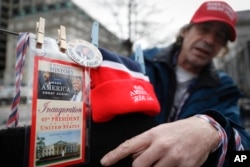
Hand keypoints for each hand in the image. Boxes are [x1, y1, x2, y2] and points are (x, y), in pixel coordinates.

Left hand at [100, 116, 219, 166]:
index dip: (114, 155)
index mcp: (152, 134)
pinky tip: (171, 163)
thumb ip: (145, 144)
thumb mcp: (159, 131)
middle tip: (146, 162)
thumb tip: (132, 157)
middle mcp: (161, 145)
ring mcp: (173, 158)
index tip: (104, 162)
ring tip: (162, 160)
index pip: (128, 145)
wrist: (202, 131)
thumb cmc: (177, 131)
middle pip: (138, 165)